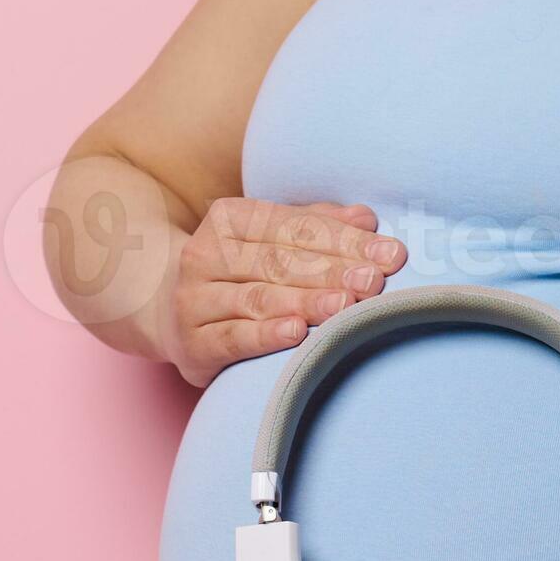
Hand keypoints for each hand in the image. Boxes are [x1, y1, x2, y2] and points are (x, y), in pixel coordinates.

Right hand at [156, 199, 406, 388]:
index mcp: (228, 217)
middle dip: (332, 271)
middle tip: (374, 282)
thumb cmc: (239, 272)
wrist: (170, 313)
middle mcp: (204, 254)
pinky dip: (265, 336)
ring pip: (258, 298)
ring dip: (306, 302)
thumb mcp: (272, 240)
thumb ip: (318, 226)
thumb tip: (366, 218)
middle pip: (279, 261)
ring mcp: (193, 299)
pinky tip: (297, 333)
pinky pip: (233, 337)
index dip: (344, 240)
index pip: (294, 226)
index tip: (389, 255)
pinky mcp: (191, 343)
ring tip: (346, 306)